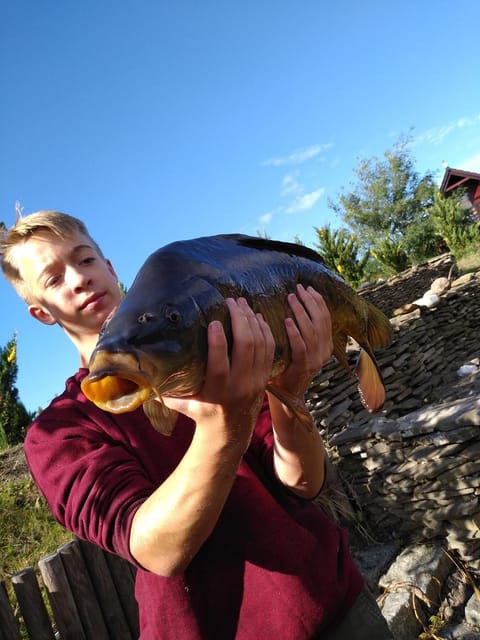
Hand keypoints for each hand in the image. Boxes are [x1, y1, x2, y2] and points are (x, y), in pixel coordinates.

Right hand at [163, 298, 274, 442]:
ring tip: (242, 304)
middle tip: (230, 302)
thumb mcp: (181, 403)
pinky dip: (265, 330)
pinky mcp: (265, 377)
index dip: (218, 342)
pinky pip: (270, 349)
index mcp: (218, 392)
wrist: (230, 431)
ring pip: (260, 345)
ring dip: (252, 321)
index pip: (221, 365)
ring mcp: (256, 381)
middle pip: (246, 347)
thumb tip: (139, 371)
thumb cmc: (199, 412)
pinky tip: (256, 316)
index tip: (213, 321)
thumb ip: (165, 388)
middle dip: (240, 320)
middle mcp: (240, 385)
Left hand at [274, 284, 332, 397]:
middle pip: (320, 321)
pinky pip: (301, 346)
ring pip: (311, 331)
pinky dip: (294, 332)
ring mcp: (316, 360)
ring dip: (301, 312)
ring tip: (291, 298)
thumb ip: (300, 330)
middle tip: (298, 289)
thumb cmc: (287, 366)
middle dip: (309, 302)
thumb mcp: (298, 346)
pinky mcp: (304, 366)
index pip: (326, 318)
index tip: (308, 287)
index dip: (318, 301)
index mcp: (326, 345)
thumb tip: (292, 303)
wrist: (286, 395)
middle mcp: (324, 351)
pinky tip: (287, 320)